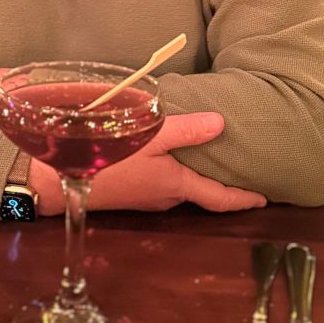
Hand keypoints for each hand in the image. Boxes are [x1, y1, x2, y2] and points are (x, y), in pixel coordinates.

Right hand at [29, 113, 266, 214]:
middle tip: (239, 169)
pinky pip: (161, 183)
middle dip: (220, 184)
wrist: (58, 181)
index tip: (265, 199)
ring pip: (179, 188)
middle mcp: (165, 198)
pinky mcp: (128, 192)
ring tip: (206, 160)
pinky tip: (166, 157)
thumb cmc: (109, 157)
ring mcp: (145, 198)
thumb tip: (221, 123)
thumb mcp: (150, 136)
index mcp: (176, 185)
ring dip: (194, 176)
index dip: (244, 198)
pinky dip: (173, 172)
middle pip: (200, 193)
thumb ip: (185, 130)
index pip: (219, 198)